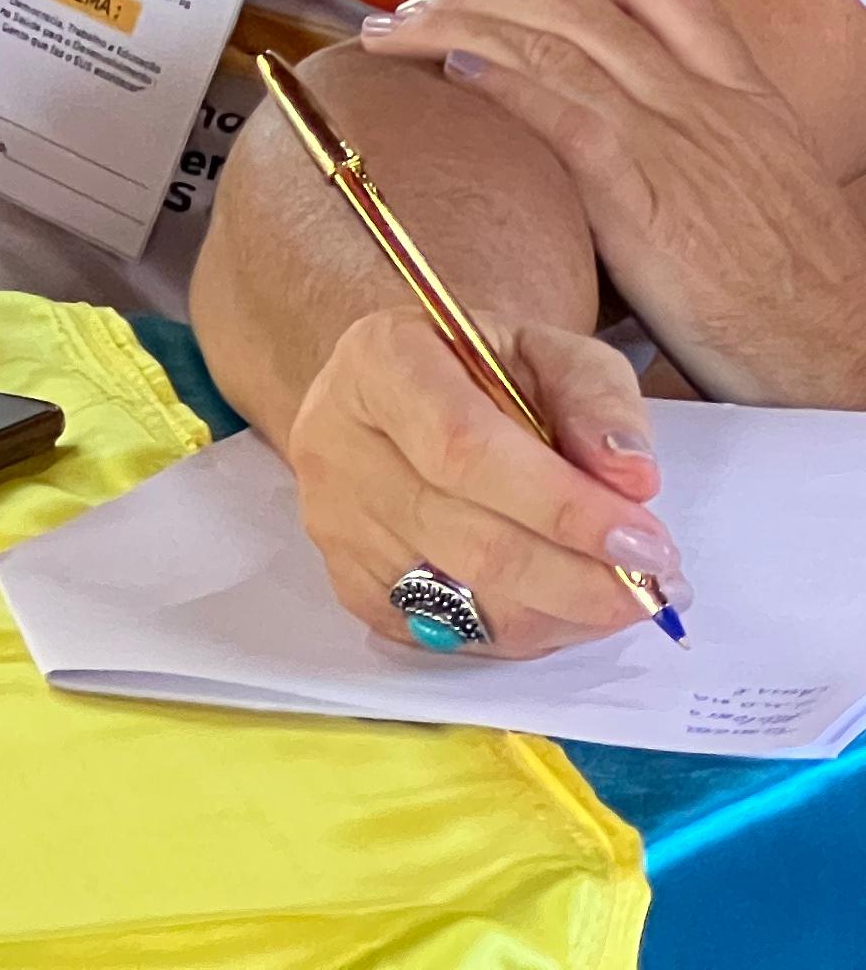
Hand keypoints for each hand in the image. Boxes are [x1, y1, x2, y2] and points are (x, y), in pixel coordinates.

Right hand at [284, 305, 680, 657]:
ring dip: (561, 613)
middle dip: (579, 579)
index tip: (646, 543)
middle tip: (655, 588)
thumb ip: (597, 399)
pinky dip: (521, 634)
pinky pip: (446, 636)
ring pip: (462, 601)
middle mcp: (336, 442)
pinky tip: (559, 603)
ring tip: (619, 593)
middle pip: (469, 540)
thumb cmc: (483, 369)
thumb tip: (630, 478)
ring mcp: (333, 520)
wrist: (407, 396)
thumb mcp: (549, 352)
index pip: (466, 449)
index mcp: (381, 362)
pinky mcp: (346, 581)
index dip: (562, 508)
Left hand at [360, 0, 865, 406]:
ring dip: (460, 25)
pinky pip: (561, 113)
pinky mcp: (643, 198)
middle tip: (424, 2)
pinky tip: (452, 70)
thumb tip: (615, 126)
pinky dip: (500, 80)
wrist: (836, 353)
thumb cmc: (794, 290)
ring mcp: (675, 145)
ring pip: (553, 42)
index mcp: (742, 94)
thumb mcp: (762, 185)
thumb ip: (698, 141)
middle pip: (580, 1)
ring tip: (400, 30)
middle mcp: (706, 103)